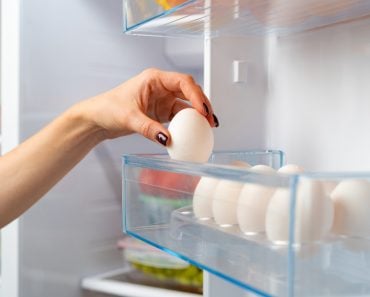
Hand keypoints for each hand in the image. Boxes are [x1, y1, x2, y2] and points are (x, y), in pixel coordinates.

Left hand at [77, 68, 217, 145]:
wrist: (97, 118)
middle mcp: (161, 87)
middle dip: (202, 104)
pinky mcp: (161, 111)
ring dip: (198, 114)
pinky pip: (179, 116)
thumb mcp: (129, 118)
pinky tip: (194, 132)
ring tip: (207, 127)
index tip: (203, 110)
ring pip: (187, 104)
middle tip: (210, 120)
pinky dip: (188, 123)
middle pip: (190, 91)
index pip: (183, 82)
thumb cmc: (108, 108)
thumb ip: (149, 129)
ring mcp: (162, 99)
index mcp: (154, 79)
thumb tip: (169, 140)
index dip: (196, 95)